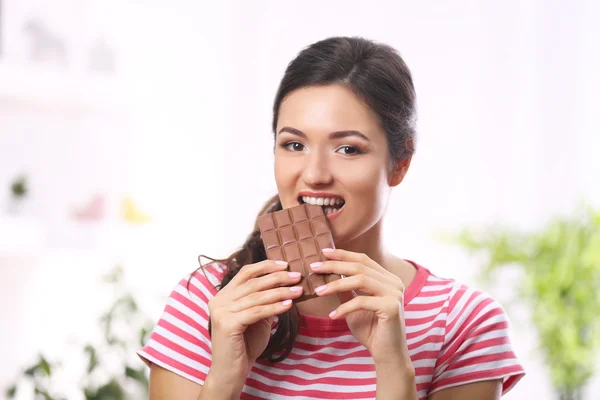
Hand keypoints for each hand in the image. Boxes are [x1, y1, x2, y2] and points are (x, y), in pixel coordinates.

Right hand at [207, 260, 302, 382]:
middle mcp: (219, 300)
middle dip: (278, 277)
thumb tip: (285, 283)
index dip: (266, 266)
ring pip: (257, 296)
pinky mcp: (227, 324)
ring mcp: (221, 312)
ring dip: (281, 292)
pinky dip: (274, 307)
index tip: (285, 264)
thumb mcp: (257, 318)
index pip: (245, 272)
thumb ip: (265, 301)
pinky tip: (288, 305)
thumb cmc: (244, 345)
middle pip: (253, 282)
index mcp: (223, 295)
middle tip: (297, 276)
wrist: (230, 372)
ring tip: (298, 290)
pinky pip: (257, 312)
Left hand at [310, 249, 410, 366]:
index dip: (343, 254)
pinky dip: (344, 308)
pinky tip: (333, 315)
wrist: (387, 355)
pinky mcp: (391, 307)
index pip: (363, 259)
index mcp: (387, 279)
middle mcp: (394, 282)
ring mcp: (395, 293)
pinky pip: (361, 301)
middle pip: (360, 266)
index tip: (323, 252)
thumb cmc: (371, 330)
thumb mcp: (354, 306)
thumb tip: (328, 273)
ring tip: (318, 291)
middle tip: (314, 267)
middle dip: (334, 265)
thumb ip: (346, 289)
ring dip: (336, 285)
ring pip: (360, 280)